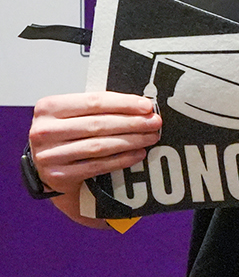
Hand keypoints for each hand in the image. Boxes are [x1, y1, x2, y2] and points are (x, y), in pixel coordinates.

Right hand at [28, 91, 161, 191]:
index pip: (93, 101)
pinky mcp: (58, 175)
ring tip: (150, 137)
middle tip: (155, 122)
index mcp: (48, 108)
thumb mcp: (73, 116)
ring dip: (131, 140)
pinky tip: (138, 154)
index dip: (124, 103)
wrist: (45, 167)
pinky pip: (97, 166)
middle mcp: (44, 130)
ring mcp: (49, 154)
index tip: (147, 106)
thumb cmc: (65, 136)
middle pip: (98, 124)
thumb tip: (141, 106)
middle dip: (132, 122)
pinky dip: (121, 159)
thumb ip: (98, 108)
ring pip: (99, 145)